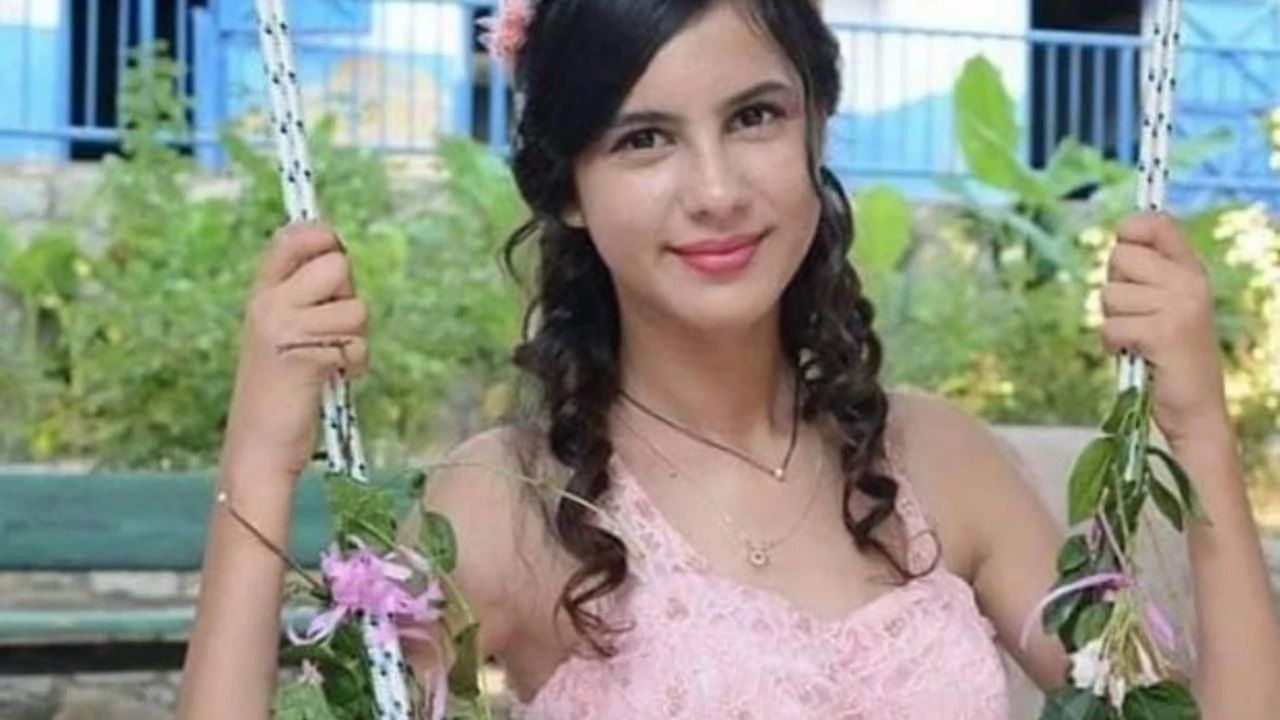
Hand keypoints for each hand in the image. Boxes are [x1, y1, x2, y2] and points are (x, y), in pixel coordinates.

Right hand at [222, 222, 369, 480]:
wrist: (258, 448)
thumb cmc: (280, 394)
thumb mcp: (284, 335)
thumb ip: (305, 299)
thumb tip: (340, 257)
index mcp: (261, 294)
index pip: (291, 237)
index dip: (322, 236)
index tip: (333, 249)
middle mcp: (268, 304)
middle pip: (337, 265)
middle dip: (349, 297)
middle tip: (333, 330)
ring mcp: (284, 329)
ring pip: (356, 308)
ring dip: (356, 339)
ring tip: (332, 362)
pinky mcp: (305, 356)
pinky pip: (355, 343)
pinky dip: (356, 364)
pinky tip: (335, 379)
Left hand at [1100, 212, 1229, 446]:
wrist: (1195, 411)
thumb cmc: (1168, 358)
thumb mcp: (1164, 306)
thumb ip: (1146, 275)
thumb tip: (1118, 239)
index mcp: (1191, 271)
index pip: (1157, 223)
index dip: (1130, 230)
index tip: (1125, 250)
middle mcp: (1189, 282)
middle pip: (1120, 257)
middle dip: (1115, 289)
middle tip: (1136, 317)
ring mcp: (1178, 306)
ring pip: (1109, 294)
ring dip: (1114, 321)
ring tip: (1138, 340)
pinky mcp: (1163, 333)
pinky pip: (1110, 326)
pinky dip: (1112, 344)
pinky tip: (1133, 355)